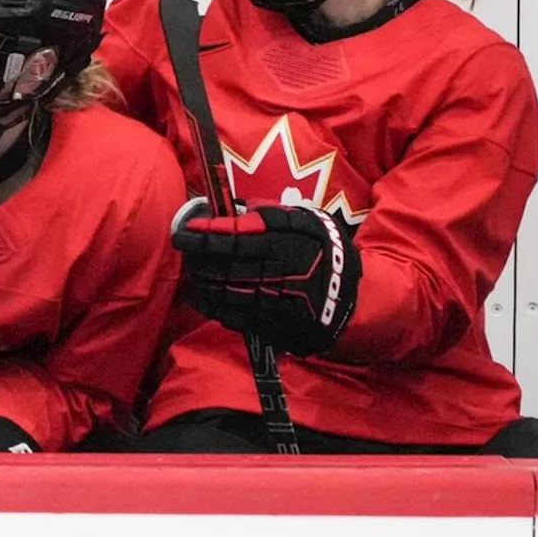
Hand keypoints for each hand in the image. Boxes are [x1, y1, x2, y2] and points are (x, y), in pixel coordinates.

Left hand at [171, 200, 360, 355]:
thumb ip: (275, 215)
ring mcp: (274, 306)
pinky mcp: (271, 328)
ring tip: (192, 267)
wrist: (354, 301)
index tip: (185, 230)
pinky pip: (233, 317)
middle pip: (225, 266)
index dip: (207, 235)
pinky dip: (211, 305)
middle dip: (199, 256)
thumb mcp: (309, 224)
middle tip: (183, 246)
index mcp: (288, 247)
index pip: (237, 240)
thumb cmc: (324, 254)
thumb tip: (239, 208)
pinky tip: (200, 293)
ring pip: (225, 292)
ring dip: (202, 279)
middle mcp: (279, 277)